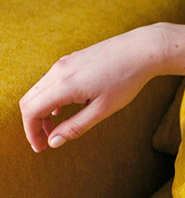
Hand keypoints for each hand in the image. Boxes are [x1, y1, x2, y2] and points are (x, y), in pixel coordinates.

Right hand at [20, 22, 184, 151]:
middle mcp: (58, 71)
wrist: (142, 49)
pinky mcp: (71, 59)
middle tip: (45, 141)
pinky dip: (50, 98)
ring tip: (55, 128)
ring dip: (41, 111)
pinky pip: (50, 81)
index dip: (31, 132)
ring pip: (38, 90)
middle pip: (29, 100)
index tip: (41, 148)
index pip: (31, 111)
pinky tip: (62, 109)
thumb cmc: (126, 80)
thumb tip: (54, 142)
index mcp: (64, 85)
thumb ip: (76, 126)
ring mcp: (63, 63)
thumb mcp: (103, 109)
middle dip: (33, 123)